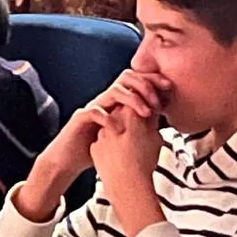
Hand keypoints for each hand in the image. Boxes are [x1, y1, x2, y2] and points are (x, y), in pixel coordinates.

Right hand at [29, 69, 171, 196]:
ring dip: (132, 99)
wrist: (68, 158)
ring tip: (145, 113)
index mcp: (117, 102)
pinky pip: (93, 111)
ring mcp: (93, 107)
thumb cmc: (95, 147)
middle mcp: (105, 100)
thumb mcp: (122, 134)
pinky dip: (107, 118)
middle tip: (158, 100)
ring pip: (113, 90)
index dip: (152, 80)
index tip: (169, 87)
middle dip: (144, 84)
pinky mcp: (80, 119)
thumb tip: (161, 122)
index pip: (136, 81)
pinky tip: (118, 129)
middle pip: (125, 77)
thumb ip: (137, 125)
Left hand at [89, 104, 164, 236]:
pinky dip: (109, 145)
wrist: (126, 187)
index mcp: (129, 116)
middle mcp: (112, 121)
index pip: (135, 101)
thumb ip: (152, 122)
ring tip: (129, 148)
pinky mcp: (94, 147)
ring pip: (110, 127)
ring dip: (118, 132)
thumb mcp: (155, 140)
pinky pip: (103, 141)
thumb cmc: (144, 164)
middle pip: (121, 112)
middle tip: (139, 130)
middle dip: (129, 118)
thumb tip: (152, 113)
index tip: (148, 113)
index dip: (142, 106)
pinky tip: (118, 157)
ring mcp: (101, 134)